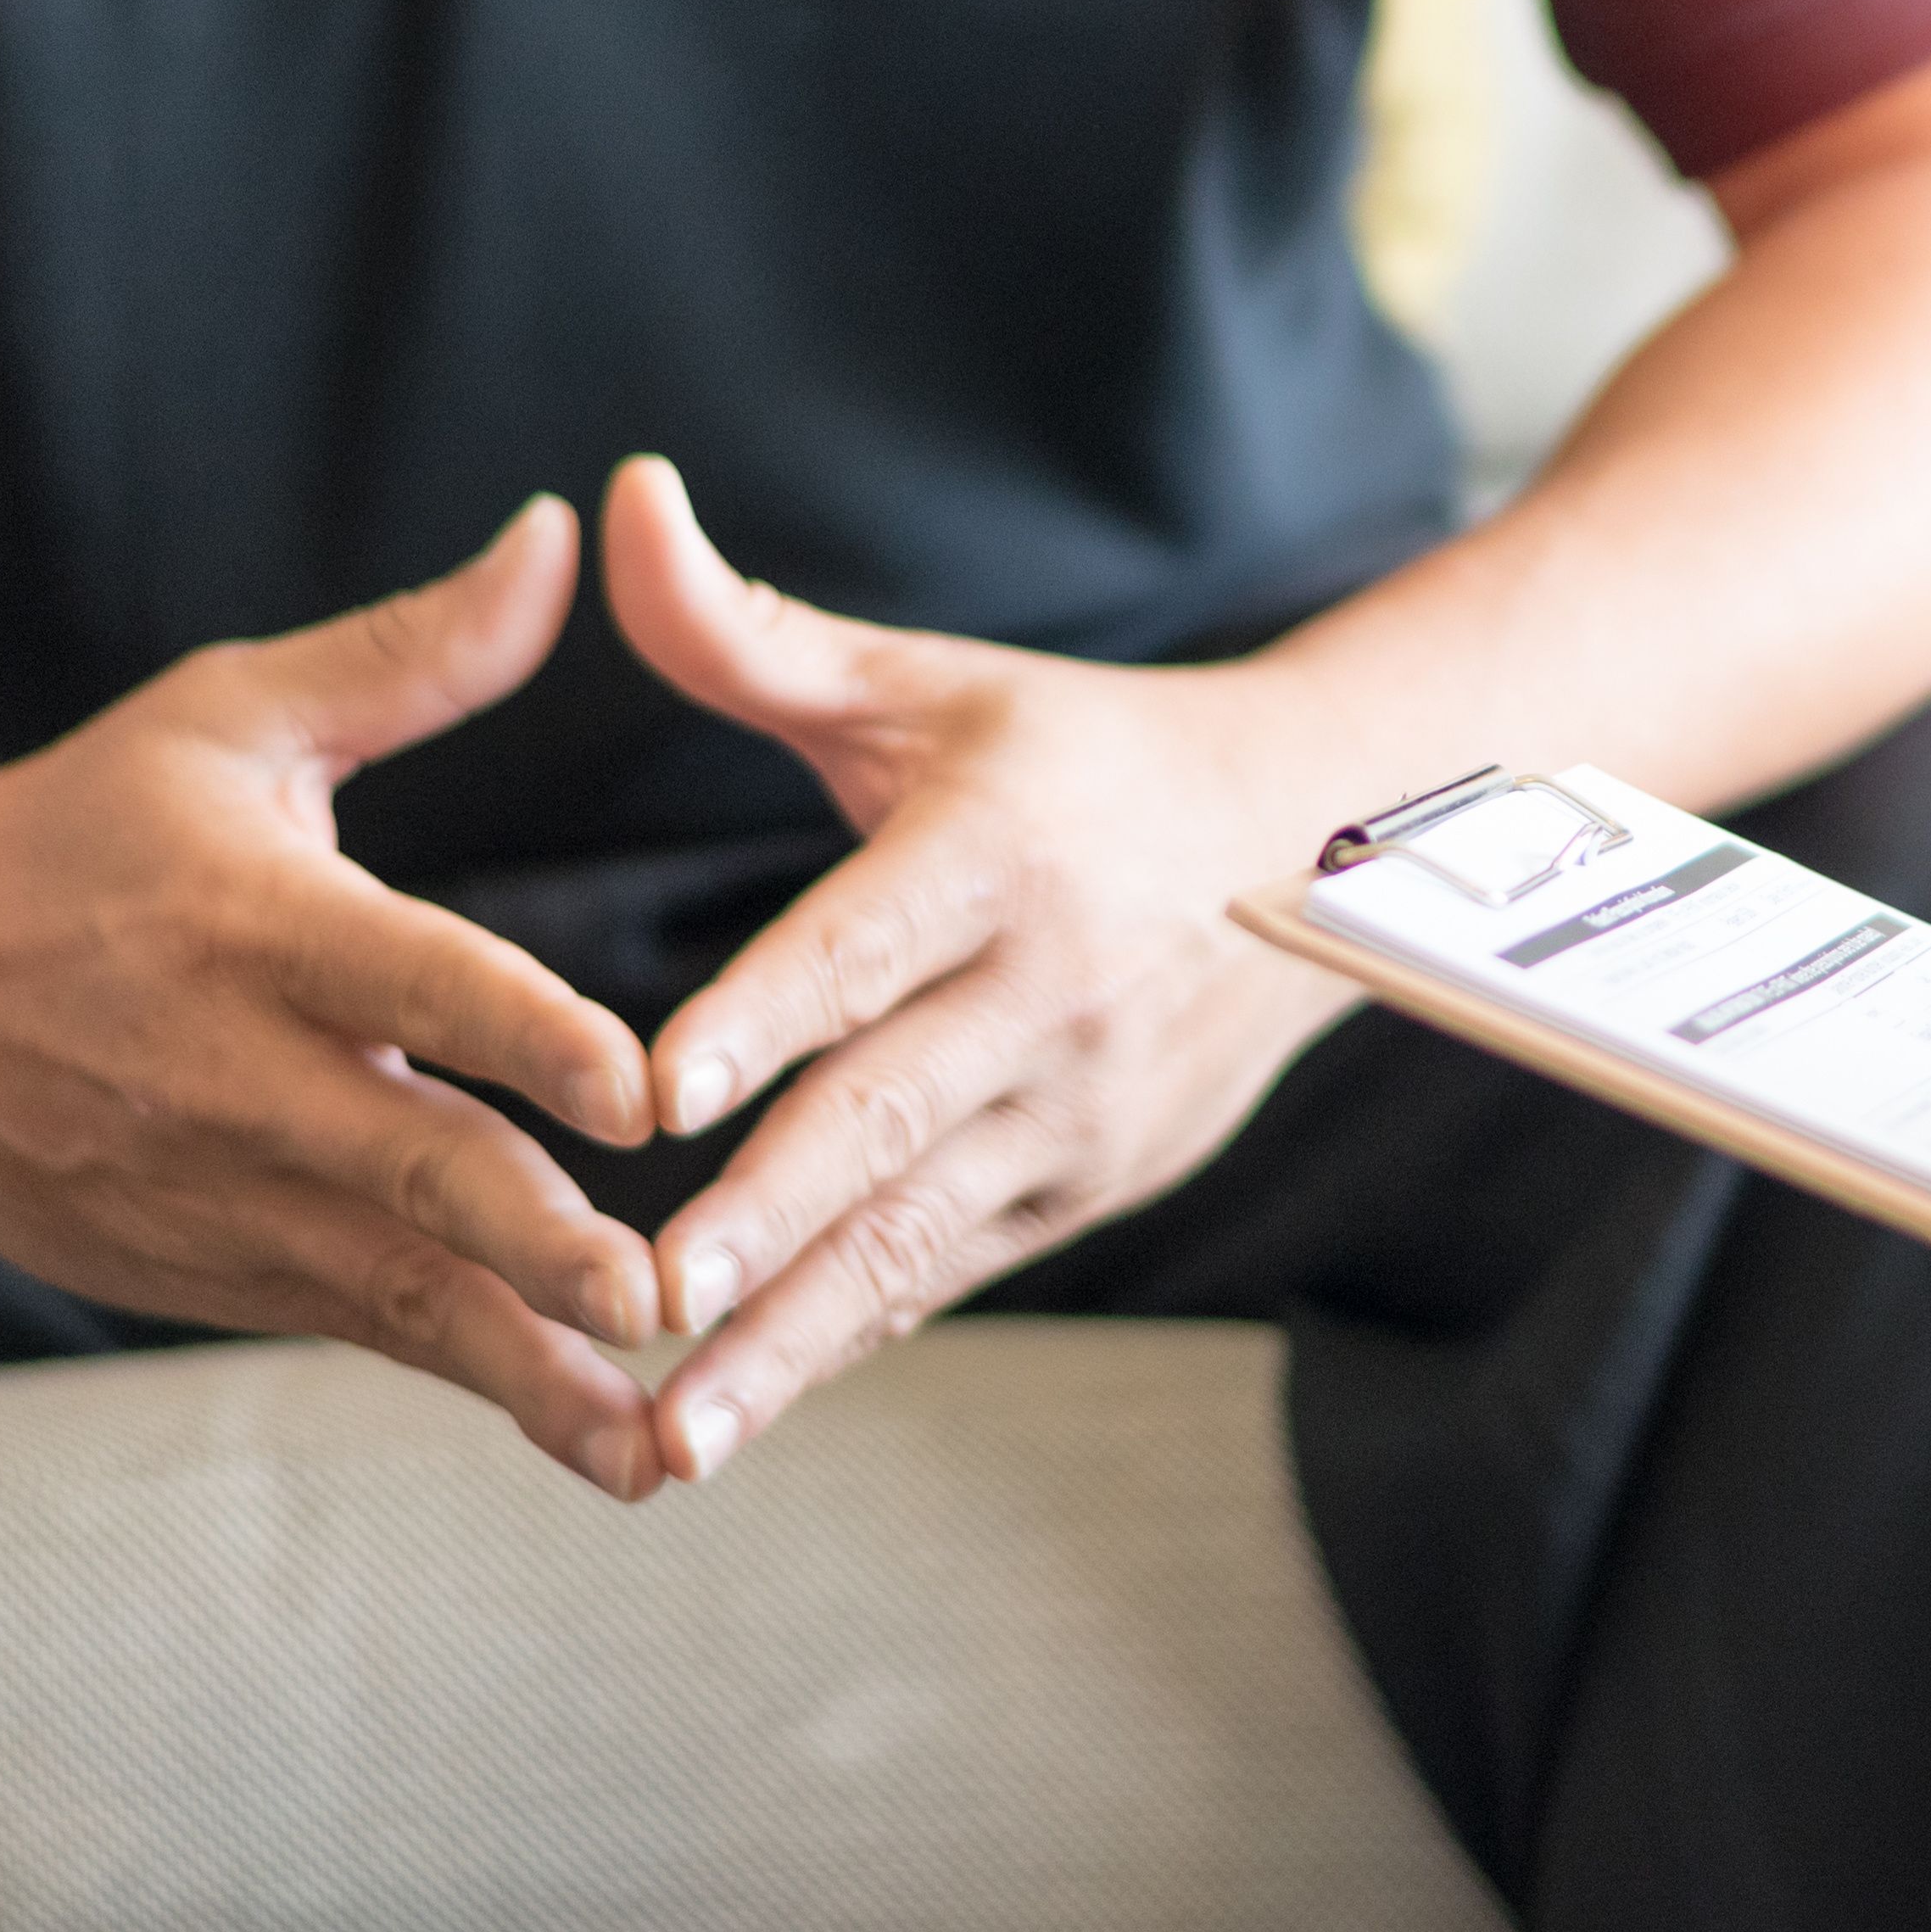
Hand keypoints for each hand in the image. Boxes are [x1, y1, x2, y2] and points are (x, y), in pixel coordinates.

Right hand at [0, 502, 669, 1492]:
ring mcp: (214, 1192)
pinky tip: (594, 1432)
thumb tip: (558, 533)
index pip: (411, 979)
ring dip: (528, 1361)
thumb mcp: (233, 719)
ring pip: (394, 1289)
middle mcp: (235, 1073)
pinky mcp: (203, 1272)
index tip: (638, 1088)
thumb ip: (413, 652)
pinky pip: (356, 1330)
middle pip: (408, 1165)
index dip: (525, 1031)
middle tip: (660, 1291)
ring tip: (659, 1433)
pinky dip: (471, 1381)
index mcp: (254, 922)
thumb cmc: (83, 826)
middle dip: (537, 1240)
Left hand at [600, 458, 1356, 1480]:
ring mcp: (1080, 1101)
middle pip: (884, 1119)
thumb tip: (619, 502)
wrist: (1311, 846)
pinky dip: (847, 1340)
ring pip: (913, 1234)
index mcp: (1000, 850)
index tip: (658, 1091)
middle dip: (762, 1223)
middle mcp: (1051, 987)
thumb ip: (749, 629)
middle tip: (640, 1301)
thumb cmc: (1068, 755)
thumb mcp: (926, 686)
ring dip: (789, 1335)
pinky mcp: (1090, 1179)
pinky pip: (948, 1269)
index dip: (765, 1014)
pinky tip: (740, 1408)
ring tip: (668, 1429)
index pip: (865, 941)